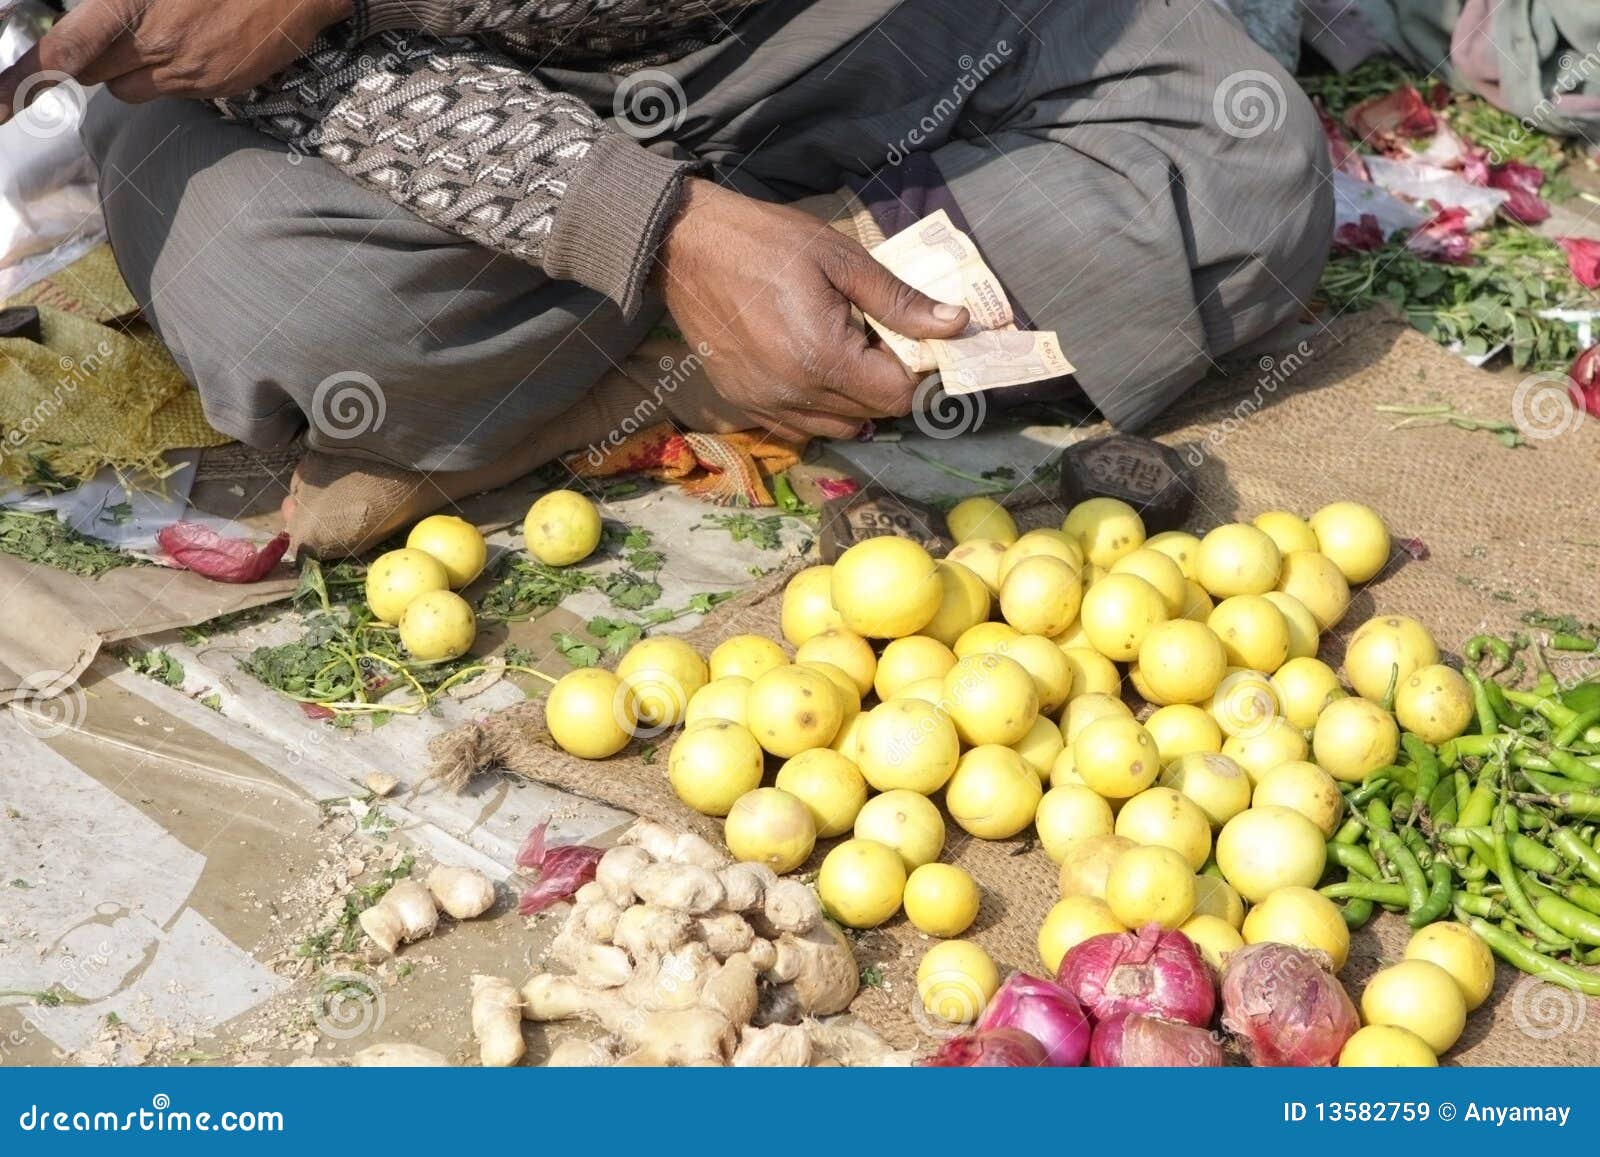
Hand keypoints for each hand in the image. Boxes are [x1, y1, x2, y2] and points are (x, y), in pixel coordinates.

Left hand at [0, 0, 351, 118]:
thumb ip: (118, 3)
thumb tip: (96, 18)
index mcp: (132, 4)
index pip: (66, 50)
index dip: (23, 78)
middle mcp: (156, 44)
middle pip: (92, 74)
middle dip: (90, 59)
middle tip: (110, 34)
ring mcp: (188, 72)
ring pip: (128, 90)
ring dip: (128, 71)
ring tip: (160, 37)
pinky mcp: (216, 87)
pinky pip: (173, 92)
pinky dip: (172, 74)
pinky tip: (196, 44)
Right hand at [656, 178, 968, 440]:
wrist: (688, 246)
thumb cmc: (768, 242)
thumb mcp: (842, 259)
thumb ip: (900, 301)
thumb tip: (957, 324)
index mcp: (824, 359)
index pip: (897, 396)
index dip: (913, 371)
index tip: (907, 339)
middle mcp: (794, 395)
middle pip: (871, 414)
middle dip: (885, 381)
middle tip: (874, 337)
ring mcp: (765, 405)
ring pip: (837, 427)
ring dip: (854, 399)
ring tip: (843, 350)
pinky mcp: (744, 403)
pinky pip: (799, 427)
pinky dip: (818, 407)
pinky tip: (812, 366)